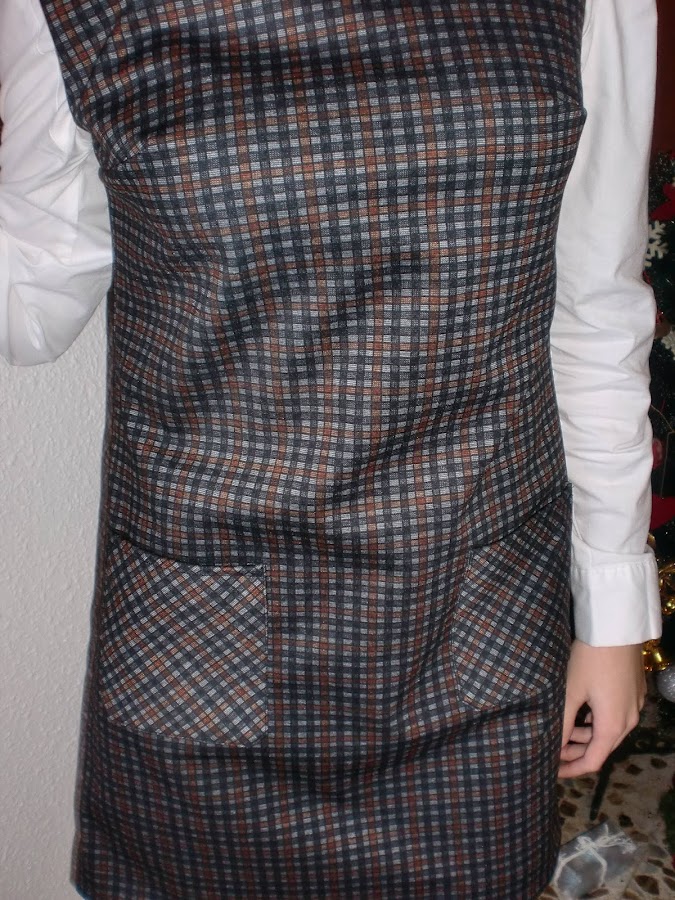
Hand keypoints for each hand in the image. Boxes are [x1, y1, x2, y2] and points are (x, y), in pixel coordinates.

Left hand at [558, 639, 646, 777]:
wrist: (616, 628)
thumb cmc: (589, 659)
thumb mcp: (571, 691)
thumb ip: (563, 722)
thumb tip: (553, 747)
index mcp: (613, 725)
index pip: (593, 761)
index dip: (572, 769)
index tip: (551, 770)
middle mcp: (629, 720)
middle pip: (602, 747)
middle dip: (577, 753)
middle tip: (552, 750)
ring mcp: (635, 705)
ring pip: (609, 731)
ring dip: (586, 735)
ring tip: (562, 730)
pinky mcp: (634, 691)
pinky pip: (615, 716)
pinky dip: (596, 721)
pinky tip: (580, 711)